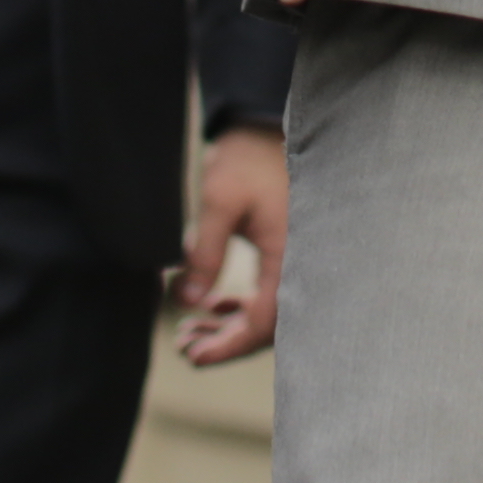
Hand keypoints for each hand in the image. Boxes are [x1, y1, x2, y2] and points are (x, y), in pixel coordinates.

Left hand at [175, 124, 290, 365]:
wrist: (265, 126)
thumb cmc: (247, 160)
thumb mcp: (219, 204)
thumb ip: (203, 254)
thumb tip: (184, 301)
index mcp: (290, 256)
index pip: (263, 322)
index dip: (227, 346)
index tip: (193, 355)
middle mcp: (299, 264)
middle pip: (265, 325)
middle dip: (223, 341)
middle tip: (183, 345)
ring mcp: (293, 259)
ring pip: (264, 311)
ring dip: (227, 326)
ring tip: (189, 331)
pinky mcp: (284, 251)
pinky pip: (266, 293)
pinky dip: (238, 306)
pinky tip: (210, 305)